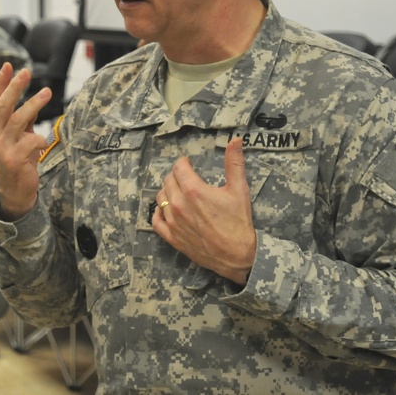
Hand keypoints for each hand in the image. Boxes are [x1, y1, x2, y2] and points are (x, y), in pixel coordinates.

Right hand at [0, 63, 51, 219]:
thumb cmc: (17, 158)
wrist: (13, 190)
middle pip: (4, 105)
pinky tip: (44, 142)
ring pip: (17, 120)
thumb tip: (36, 99)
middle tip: (26, 72)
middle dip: (15, 87)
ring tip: (47, 92)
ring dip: (33, 104)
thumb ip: (24, 119)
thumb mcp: (17, 135)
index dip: (1, 82)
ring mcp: (2, 147)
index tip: (9, 65)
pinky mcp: (14, 159)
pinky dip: (41, 139)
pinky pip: (31, 141)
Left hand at [152, 138, 255, 284]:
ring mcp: (173, 222)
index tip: (190, 164)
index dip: (184, 163)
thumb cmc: (239, 223)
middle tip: (187, 178)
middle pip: (168, 181)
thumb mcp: (239, 189)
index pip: (178, 167)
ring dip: (168, 192)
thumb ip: (234, 163)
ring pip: (160, 198)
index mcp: (194, 191)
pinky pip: (156, 221)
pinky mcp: (172, 237)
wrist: (238, 256)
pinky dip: (158, 213)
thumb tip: (235, 140)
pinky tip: (165, 210)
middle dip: (177, 176)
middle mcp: (179, 205)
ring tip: (179, 192)